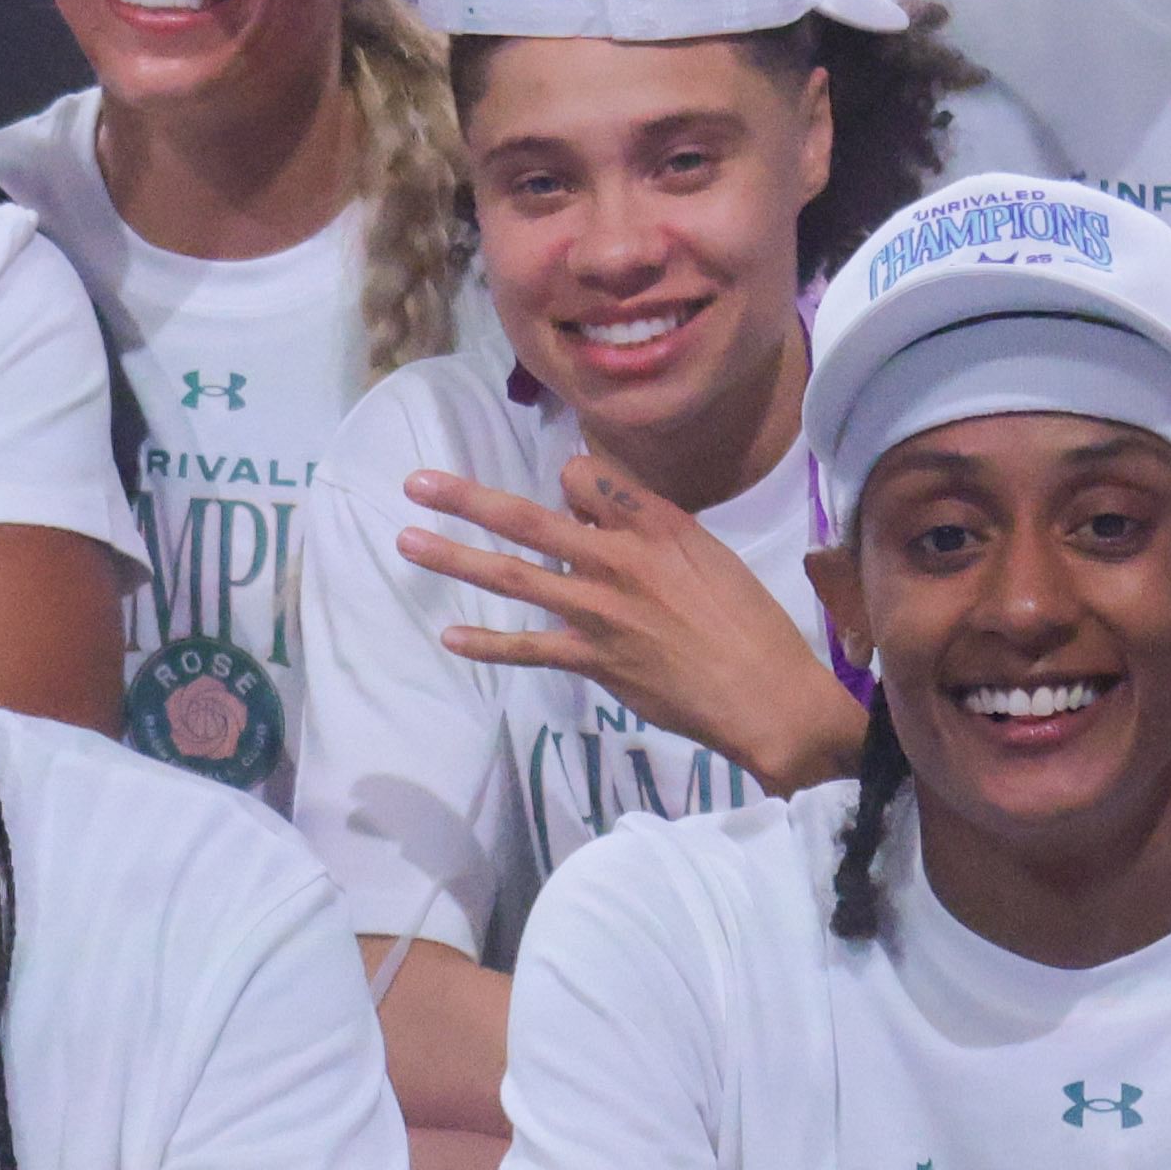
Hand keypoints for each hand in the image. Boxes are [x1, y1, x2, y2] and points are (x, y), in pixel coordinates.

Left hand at [399, 450, 873, 791]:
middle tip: (416, 482)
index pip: (583, 478)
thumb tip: (588, 505)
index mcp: (654, 525)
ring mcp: (599, 612)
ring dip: (456, 559)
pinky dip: (488, 644)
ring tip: (408, 541)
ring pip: (514, 577)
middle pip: (529, 520)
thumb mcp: (707, 552)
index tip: (568, 493)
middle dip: (466, 499)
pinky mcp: (594, 659)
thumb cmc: (746, 621)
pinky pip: (529, 648)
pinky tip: (450, 638)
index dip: (566, 480)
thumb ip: (647, 524)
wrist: (762, 692)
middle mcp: (618, 560)